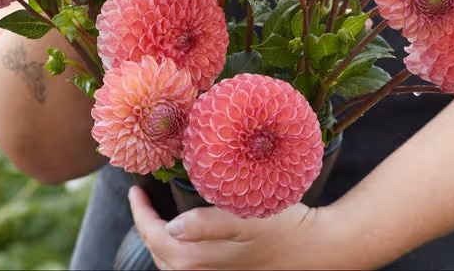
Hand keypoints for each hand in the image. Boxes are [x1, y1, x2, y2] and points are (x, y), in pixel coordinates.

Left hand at [128, 186, 337, 270]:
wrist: (317, 249)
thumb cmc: (285, 227)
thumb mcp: (248, 216)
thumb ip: (208, 223)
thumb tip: (171, 226)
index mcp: (203, 260)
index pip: (158, 239)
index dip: (142, 216)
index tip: (136, 190)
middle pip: (162, 256)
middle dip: (146, 228)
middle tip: (142, 199)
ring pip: (174, 266)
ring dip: (159, 242)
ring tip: (156, 215)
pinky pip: (191, 269)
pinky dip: (178, 253)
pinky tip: (184, 237)